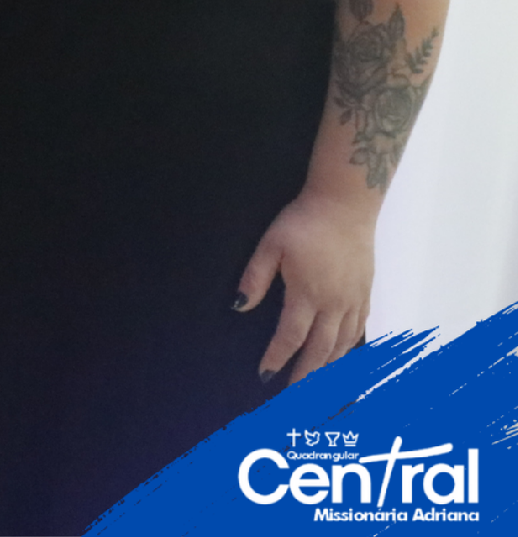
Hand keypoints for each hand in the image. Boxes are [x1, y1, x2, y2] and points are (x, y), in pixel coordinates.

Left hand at [236, 189, 375, 384]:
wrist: (346, 204)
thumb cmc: (304, 222)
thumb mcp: (271, 245)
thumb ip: (255, 278)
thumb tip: (239, 307)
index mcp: (307, 294)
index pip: (290, 336)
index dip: (277, 358)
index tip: (265, 376)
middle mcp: (334, 304)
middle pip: (321, 350)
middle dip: (307, 377)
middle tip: (296, 401)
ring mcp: (354, 300)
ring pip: (344, 344)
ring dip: (330, 368)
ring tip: (319, 388)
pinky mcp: (366, 292)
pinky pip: (360, 329)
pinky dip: (351, 349)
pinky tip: (344, 357)